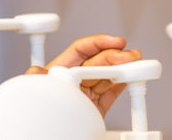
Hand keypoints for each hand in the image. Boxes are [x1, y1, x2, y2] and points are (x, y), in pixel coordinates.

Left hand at [25, 34, 141, 116]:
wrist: (42, 139)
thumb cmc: (35, 116)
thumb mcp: (33, 95)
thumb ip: (37, 83)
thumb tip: (35, 71)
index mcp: (57, 73)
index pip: (80, 51)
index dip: (98, 43)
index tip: (115, 42)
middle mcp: (73, 82)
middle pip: (98, 63)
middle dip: (116, 57)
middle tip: (131, 57)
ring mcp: (85, 96)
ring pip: (108, 78)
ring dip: (123, 70)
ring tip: (137, 66)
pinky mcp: (94, 110)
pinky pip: (110, 94)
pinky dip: (122, 86)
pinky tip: (131, 79)